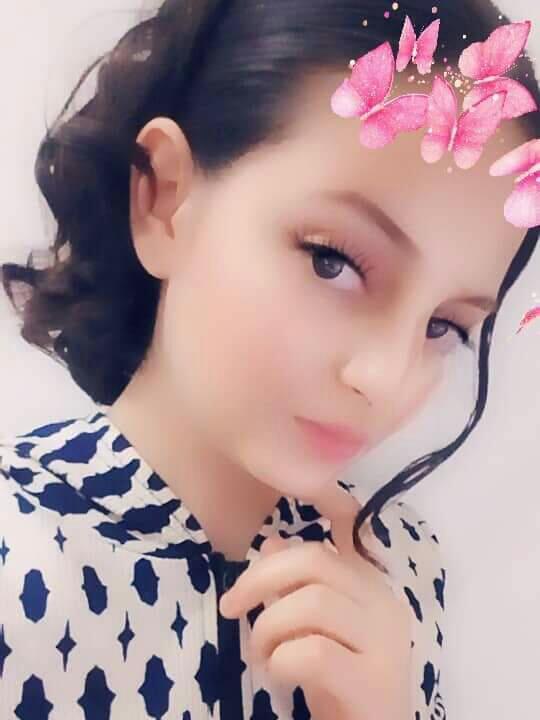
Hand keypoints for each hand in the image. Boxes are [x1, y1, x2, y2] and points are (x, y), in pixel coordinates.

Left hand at [219, 482, 412, 719]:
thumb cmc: (342, 686)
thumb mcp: (315, 629)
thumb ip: (298, 586)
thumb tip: (271, 543)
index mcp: (371, 586)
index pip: (315, 550)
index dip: (268, 563)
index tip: (237, 593)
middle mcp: (385, 604)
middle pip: (315, 561)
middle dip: (260, 580)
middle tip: (231, 610)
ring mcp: (386, 643)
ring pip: (314, 602)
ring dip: (269, 627)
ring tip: (263, 657)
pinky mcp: (376, 684)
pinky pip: (315, 653)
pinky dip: (282, 661)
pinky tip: (281, 678)